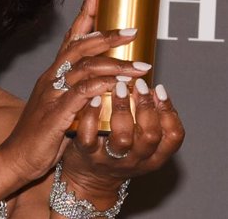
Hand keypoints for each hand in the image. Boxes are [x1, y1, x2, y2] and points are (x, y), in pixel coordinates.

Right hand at [0, 0, 152, 182]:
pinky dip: (100, 86)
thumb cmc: (40, 134)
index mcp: (52, 74)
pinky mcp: (56, 112)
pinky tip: (117, 85)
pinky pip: (81, 92)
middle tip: (133, 30)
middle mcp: (51, 78)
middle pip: (79, 47)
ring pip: (85, 68)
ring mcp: (53, 94)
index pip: (70, 39)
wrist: (17, 156)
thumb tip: (102, 84)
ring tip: (141, 67)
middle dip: (107, 35)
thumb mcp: (60, 106)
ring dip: (115, 64)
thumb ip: (76, 92)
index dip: (83, 16)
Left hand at [61, 69, 183, 198]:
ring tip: (118, 87)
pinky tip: (94, 99)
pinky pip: (89, 136)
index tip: (159, 89)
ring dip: (122, 108)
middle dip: (146, 106)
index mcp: (154, 156)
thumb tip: (152, 88)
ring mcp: (110, 158)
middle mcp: (135, 160)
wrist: (88, 178)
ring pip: (123, 137)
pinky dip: (92, 116)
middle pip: (150, 135)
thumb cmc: (116, 151)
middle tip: (138, 84)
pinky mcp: (87, 154)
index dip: (169, 112)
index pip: (173, 136)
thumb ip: (148, 122)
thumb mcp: (140, 143)